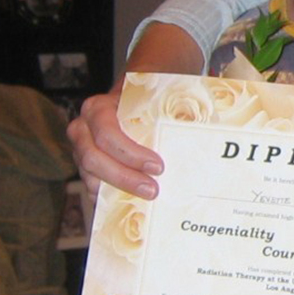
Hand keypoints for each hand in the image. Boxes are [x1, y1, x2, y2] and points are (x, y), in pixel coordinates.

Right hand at [66, 22, 202, 199]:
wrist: (135, 90)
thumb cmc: (149, 92)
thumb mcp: (158, 92)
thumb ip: (174, 105)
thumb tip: (213, 123)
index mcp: (97, 108)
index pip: (107, 134)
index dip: (131, 153)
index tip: (158, 166)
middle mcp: (82, 129)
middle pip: (93, 160)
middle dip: (124, 178)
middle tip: (154, 190)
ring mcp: (81, 149)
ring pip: (91, 177)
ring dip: (119, 190)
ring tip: (148, 198)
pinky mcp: (87, 166)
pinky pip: (94, 186)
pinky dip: (113, 196)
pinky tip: (134, 204)